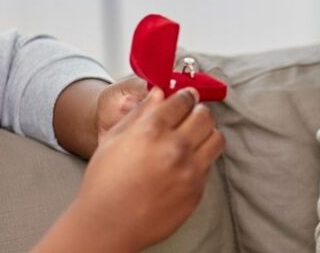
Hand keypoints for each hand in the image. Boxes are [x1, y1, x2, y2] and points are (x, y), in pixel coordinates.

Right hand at [40, 87, 224, 252]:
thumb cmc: (104, 183)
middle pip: (205, 115)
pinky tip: (185, 162)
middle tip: (188, 115)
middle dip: (196, 111)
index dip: (185, 95)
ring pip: (216, 137)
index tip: (186, 96)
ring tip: (192, 138)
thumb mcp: (114, 138)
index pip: (183, 100)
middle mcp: (175, 148)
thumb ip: (140, 112)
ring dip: (206, 133)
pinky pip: (210, 164)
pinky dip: (202, 158)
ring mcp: (189, 171)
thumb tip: (159, 94)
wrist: (107, 225)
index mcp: (152, 130)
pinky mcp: (197, 191)